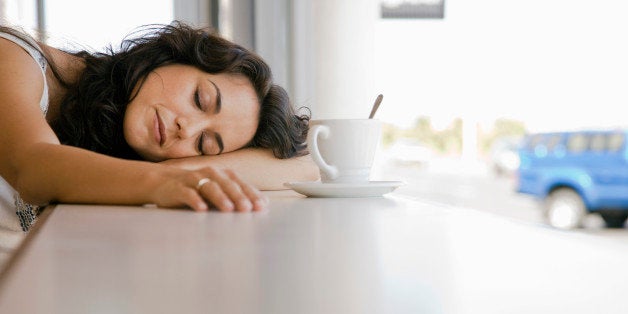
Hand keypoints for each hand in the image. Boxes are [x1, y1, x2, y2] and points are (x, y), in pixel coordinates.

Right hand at [152, 166, 267, 211]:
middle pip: (227, 184)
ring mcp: (193, 180)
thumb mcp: (218, 191)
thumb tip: (264, 204)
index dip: (251, 194)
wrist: (163, 183)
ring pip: (209, 187)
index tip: (261, 207)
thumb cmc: (197, 189)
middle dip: (238, 196)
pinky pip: (188, 194)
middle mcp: (210, 174)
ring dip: (220, 198)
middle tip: (247, 209)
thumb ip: (237, 196)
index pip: (240, 184)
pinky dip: (195, 200)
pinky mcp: (178, 188)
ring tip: (228, 209)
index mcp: (222, 175)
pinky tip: (202, 209)